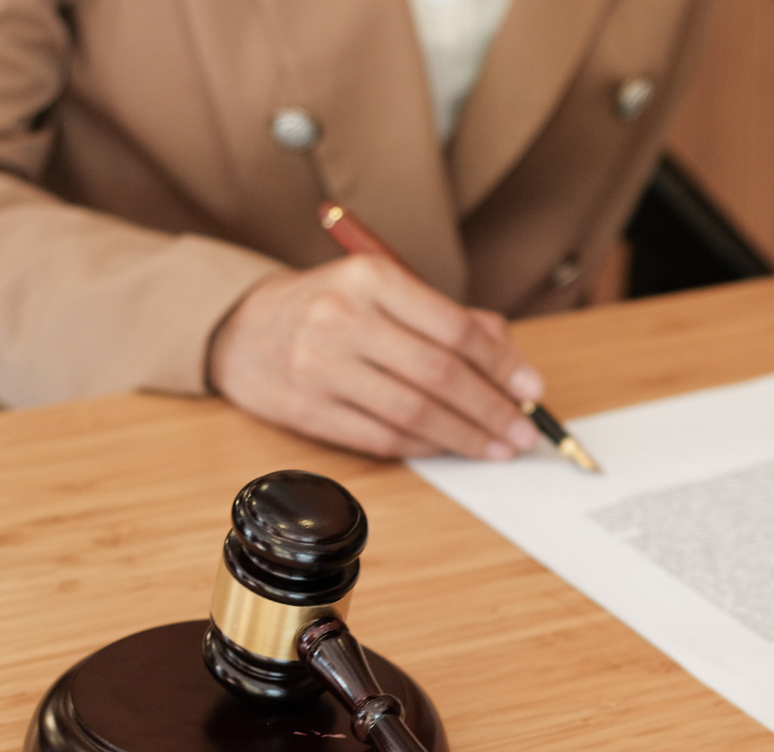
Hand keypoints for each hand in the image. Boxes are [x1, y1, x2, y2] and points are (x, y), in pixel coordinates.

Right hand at [208, 256, 544, 459]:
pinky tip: (450, 449)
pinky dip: (425, 447)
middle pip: (439, 375)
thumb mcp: (384, 290)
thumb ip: (450, 319)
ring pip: (413, 413)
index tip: (533, 390)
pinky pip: (382, 438)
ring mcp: (320, 366)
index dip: (502, 365)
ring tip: (498, 447)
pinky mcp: (306, 409)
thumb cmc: (329, 307)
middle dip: (492, 410)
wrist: (240, 328)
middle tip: (525, 431)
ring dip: (466, 437)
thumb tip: (512, 366)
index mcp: (372, 279)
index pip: (455, 327)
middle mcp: (343, 318)